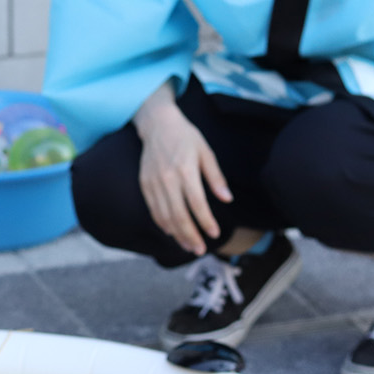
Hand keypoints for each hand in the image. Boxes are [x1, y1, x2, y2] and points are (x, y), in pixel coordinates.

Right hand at [133, 87, 230, 256]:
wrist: (157, 124)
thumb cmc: (185, 137)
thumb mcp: (206, 152)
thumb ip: (216, 178)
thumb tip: (227, 199)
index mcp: (185, 170)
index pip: (197, 203)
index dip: (205, 221)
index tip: (214, 234)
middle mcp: (167, 179)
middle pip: (179, 215)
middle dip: (190, 236)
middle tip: (200, 250)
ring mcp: (153, 183)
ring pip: (165, 216)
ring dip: (177, 235)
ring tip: (189, 246)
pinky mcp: (145, 184)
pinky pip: (153, 210)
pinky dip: (163, 224)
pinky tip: (173, 233)